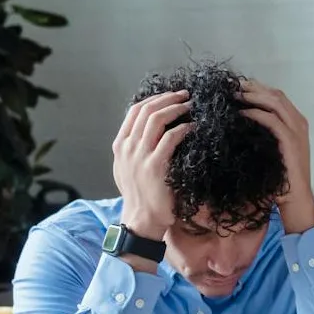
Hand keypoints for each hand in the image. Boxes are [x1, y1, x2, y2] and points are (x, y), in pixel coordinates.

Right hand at [112, 90, 191, 239]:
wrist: (141, 219)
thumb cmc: (140, 195)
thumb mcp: (127, 168)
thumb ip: (133, 148)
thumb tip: (147, 131)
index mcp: (120, 145)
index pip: (134, 111)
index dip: (154, 98)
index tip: (171, 96)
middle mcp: (127, 147)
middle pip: (146, 110)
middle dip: (168, 98)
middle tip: (185, 95)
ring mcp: (140, 156)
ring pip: (156, 119)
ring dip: (176, 109)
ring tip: (190, 107)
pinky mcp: (155, 165)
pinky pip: (170, 138)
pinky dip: (183, 129)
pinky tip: (193, 127)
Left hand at [238, 80, 313, 232]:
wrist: (295, 198)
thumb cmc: (281, 178)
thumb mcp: (274, 150)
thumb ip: (266, 134)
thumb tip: (243, 122)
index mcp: (297, 123)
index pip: (277, 97)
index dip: (257, 89)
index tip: (238, 88)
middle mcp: (299, 123)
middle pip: (275, 94)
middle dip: (253, 88)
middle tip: (232, 88)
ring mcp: (296, 131)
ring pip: (274, 102)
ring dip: (253, 96)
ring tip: (234, 96)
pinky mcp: (290, 141)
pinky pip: (271, 120)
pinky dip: (255, 113)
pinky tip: (241, 114)